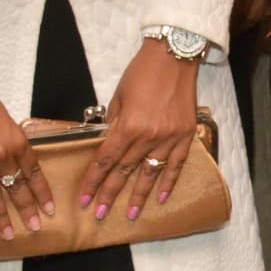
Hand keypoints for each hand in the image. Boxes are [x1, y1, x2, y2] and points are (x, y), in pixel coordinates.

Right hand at [0, 41, 51, 240]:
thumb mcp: (2, 118)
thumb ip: (9, 141)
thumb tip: (13, 161)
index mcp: (17, 139)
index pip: (34, 173)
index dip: (42, 193)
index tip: (49, 209)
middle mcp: (2, 153)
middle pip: (17, 188)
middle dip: (27, 210)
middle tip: (35, 228)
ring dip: (2, 218)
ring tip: (8, 235)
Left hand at [83, 40, 199, 222]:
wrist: (175, 55)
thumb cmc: (142, 72)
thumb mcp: (119, 96)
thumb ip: (114, 122)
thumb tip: (108, 142)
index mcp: (128, 126)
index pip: (106, 160)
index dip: (93, 181)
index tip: (84, 199)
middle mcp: (148, 136)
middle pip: (125, 171)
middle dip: (110, 194)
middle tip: (99, 215)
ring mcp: (170, 137)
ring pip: (150, 172)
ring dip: (139, 196)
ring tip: (131, 215)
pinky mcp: (186, 135)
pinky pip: (177, 164)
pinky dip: (169, 181)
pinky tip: (161, 197)